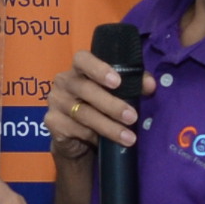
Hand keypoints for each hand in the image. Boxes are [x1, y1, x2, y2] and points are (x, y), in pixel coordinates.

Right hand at [45, 44, 148, 162]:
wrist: (77, 137)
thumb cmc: (100, 106)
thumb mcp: (118, 93)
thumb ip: (134, 83)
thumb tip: (151, 85)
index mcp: (79, 68)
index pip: (82, 59)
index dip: (99, 68)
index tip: (117, 81)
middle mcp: (64, 81)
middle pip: (86, 89)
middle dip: (112, 104)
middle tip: (132, 117)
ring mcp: (56, 102)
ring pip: (83, 113)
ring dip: (108, 126)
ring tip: (129, 138)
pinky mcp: (52, 122)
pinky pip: (75, 129)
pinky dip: (94, 137)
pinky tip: (105, 144)